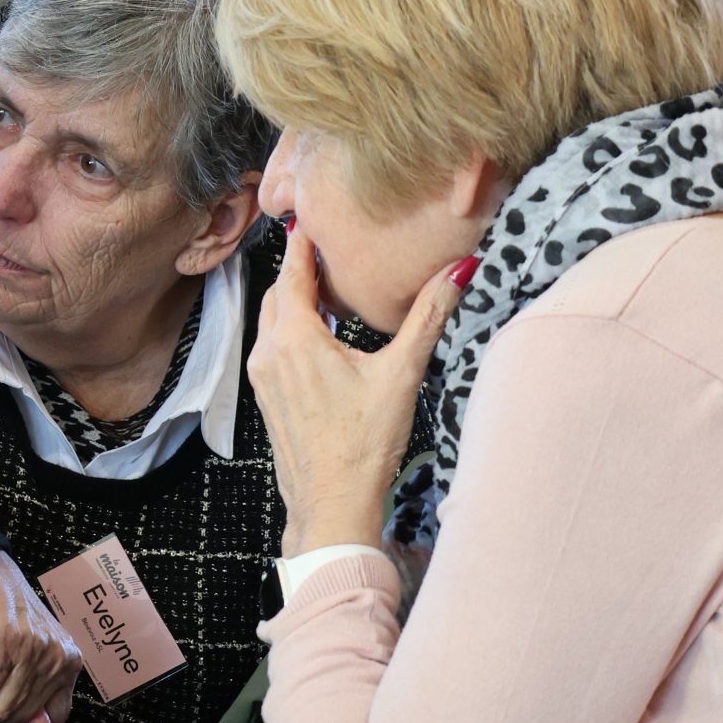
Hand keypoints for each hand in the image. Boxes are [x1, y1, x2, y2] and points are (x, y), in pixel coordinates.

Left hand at [250, 225, 466, 558]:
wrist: (332, 505)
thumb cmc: (364, 445)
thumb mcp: (402, 374)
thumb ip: (428, 316)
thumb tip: (459, 269)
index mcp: (296, 338)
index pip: (293, 270)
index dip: (303, 242)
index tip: (313, 217)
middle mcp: (270, 352)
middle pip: (279, 292)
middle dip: (300, 269)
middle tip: (328, 252)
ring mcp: (263, 377)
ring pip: (272, 320)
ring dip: (294, 301)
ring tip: (327, 291)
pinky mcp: (267, 397)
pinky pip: (272, 346)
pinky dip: (290, 329)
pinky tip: (320, 337)